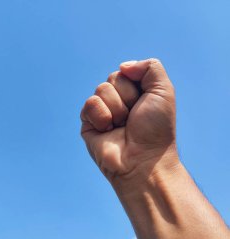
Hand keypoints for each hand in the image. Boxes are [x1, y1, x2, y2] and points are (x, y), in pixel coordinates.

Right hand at [80, 59, 178, 182]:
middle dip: (127, 97)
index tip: (145, 104)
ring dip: (116, 109)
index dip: (136, 85)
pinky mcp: (88, 123)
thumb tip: (123, 66)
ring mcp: (102, 112)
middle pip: (112, 78)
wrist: (142, 160)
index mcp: (135, 93)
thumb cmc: (156, 130)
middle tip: (133, 118)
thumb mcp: (163, 91)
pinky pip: (90, 104)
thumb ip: (150, 67)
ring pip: (101, 90)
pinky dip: (102, 117)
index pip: (126, 71)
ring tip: (121, 127)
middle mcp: (118, 101)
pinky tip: (108, 131)